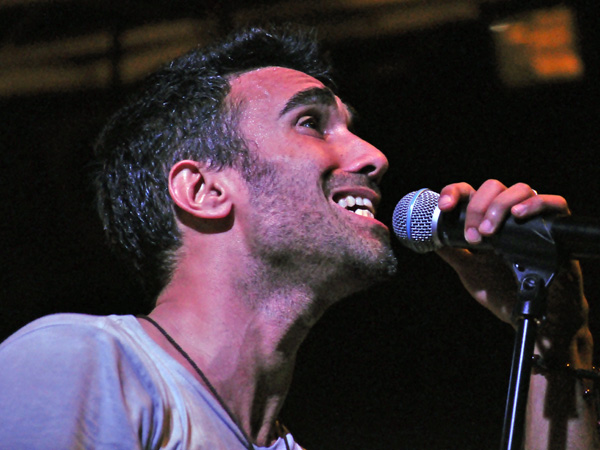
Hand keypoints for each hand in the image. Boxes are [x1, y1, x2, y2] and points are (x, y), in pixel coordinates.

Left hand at [434, 180, 586, 343]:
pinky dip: (536, 204)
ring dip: (499, 207)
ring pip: (520, 190)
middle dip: (478, 207)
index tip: (445, 207)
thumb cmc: (503, 293)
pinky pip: (555, 203)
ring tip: (489, 233)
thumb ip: (453, 253)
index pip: (471, 193)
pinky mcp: (557, 230)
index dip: (455, 192)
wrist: (531, 316)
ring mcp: (533, 220)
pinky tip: (519, 215)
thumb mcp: (471, 271)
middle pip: (493, 187)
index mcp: (487, 221)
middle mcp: (509, 216)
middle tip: (473, 237)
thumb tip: (429, 237)